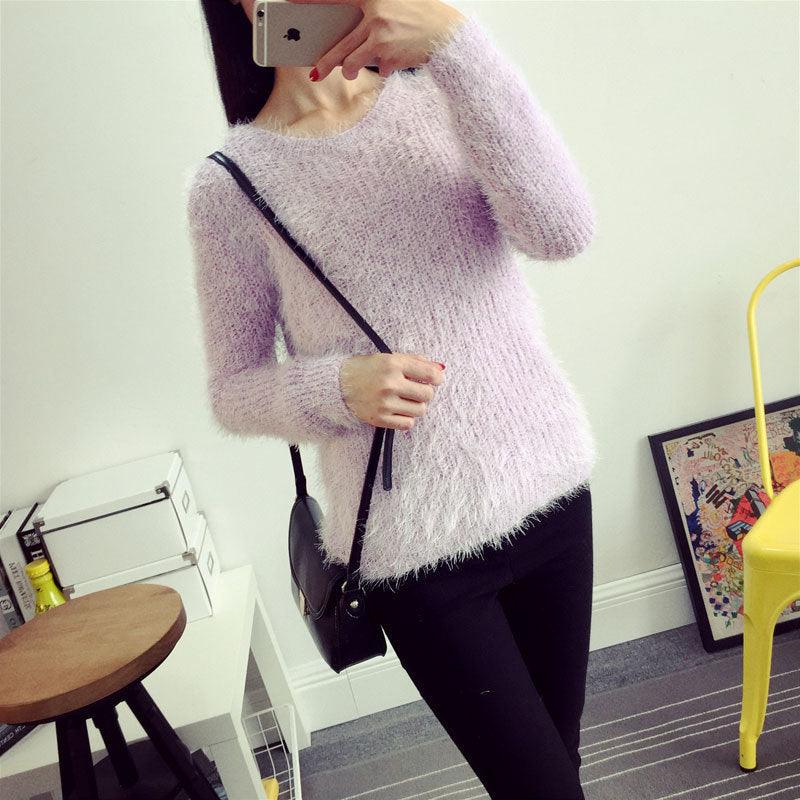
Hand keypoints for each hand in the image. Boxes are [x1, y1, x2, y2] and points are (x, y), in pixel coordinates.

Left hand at [286, 0, 465, 78]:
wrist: (448, 34)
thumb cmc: (422, 17)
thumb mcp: (396, 4)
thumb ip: (372, 12)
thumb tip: (348, 32)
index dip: (313, 1)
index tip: (292, 1)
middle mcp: (375, 14)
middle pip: (341, 44)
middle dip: (326, 62)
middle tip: (316, 72)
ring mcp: (382, 37)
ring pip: (353, 62)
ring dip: (350, 70)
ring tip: (350, 71)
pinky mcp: (391, 56)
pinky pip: (378, 69)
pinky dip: (383, 68)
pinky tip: (395, 59)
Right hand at [339, 352, 445, 429]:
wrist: (339, 385)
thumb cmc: (367, 369)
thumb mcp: (389, 358)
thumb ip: (415, 361)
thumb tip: (439, 368)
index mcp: (393, 364)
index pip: (429, 374)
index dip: (437, 378)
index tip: (435, 380)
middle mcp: (389, 383)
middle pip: (428, 394)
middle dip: (425, 392)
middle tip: (416, 390)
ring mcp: (384, 403)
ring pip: (420, 410)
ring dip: (417, 406)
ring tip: (405, 400)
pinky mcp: (379, 419)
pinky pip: (408, 424)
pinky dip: (407, 418)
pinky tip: (398, 410)